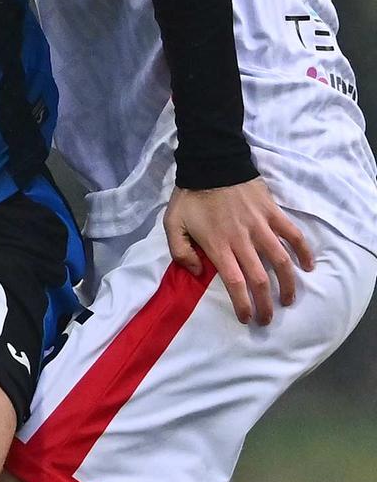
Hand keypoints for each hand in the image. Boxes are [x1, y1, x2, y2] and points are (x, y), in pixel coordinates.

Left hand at [164, 178, 312, 326]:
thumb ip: (180, 251)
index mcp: (218, 245)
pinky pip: (293, 234)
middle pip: (260, 278)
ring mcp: (261, 226)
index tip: (247, 318)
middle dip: (265, 303)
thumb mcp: (172, 224)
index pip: (235, 282)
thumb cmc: (190, 196)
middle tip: (267, 318)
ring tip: (289, 299)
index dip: (243, 304)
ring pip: (280, 260)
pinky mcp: (273, 212)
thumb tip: (196, 271)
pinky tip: (308, 266)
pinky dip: (303, 251)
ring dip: (288, 283)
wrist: (211, 162)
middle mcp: (242, 240)